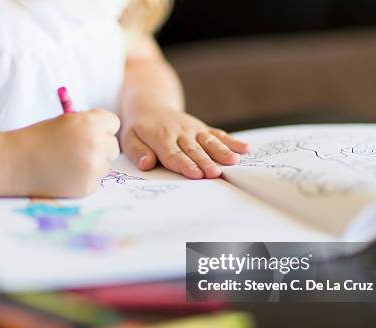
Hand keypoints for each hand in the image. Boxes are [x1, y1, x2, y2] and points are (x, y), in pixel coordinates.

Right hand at [5, 109, 120, 196]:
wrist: (15, 164)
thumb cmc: (37, 139)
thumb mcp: (65, 121)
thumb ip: (88, 125)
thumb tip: (108, 135)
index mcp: (89, 123)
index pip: (113, 123)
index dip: (101, 127)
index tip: (88, 132)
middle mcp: (96, 144)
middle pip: (113, 147)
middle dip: (101, 147)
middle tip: (77, 150)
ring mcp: (93, 167)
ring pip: (106, 165)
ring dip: (93, 164)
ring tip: (68, 162)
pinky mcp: (88, 186)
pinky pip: (96, 180)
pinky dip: (84, 179)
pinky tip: (65, 175)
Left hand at [121, 108, 249, 178]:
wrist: (150, 105)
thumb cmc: (139, 128)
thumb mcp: (129, 138)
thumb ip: (137, 151)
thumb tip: (146, 163)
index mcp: (160, 137)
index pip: (173, 154)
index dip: (185, 165)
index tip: (195, 174)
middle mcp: (179, 132)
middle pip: (194, 150)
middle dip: (205, 161)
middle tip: (215, 173)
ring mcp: (193, 129)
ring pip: (209, 141)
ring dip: (222, 151)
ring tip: (233, 161)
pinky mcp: (202, 128)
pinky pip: (218, 133)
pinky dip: (232, 141)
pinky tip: (245, 148)